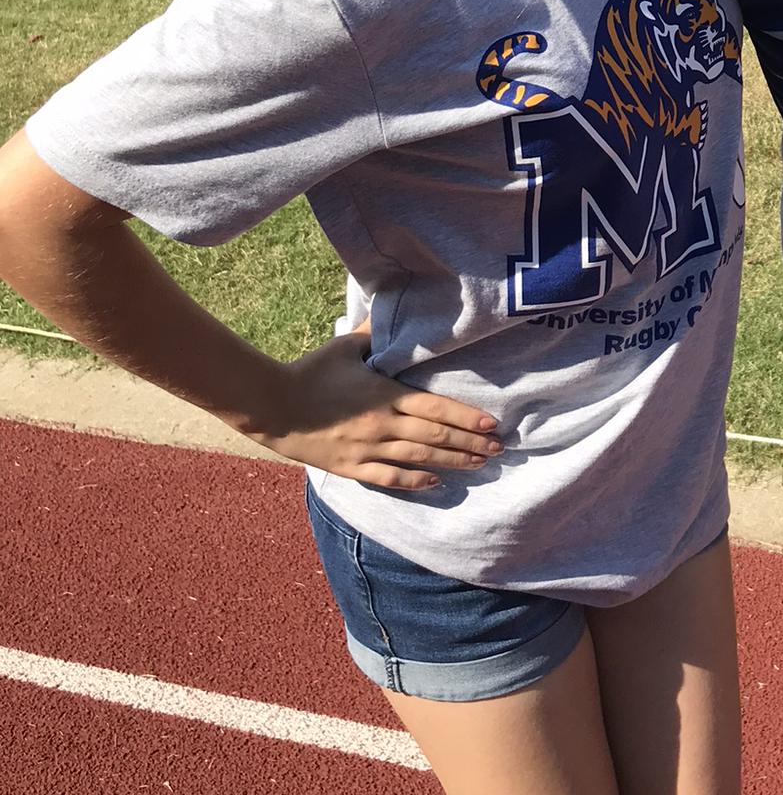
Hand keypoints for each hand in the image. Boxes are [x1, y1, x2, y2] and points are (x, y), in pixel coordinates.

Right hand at [251, 326, 502, 489]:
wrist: (271, 407)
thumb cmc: (310, 372)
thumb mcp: (345, 347)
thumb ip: (374, 332)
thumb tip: (394, 311)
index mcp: (384, 395)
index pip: (435, 408)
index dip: (466, 417)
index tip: (491, 423)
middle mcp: (382, 425)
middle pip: (435, 437)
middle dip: (470, 443)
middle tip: (498, 448)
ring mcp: (367, 449)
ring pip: (419, 459)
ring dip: (452, 462)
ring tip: (479, 464)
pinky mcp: (351, 467)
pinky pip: (389, 478)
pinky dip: (414, 481)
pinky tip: (434, 482)